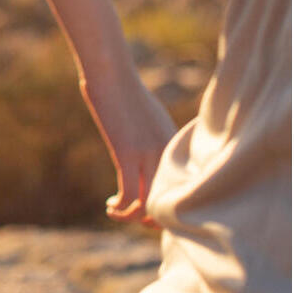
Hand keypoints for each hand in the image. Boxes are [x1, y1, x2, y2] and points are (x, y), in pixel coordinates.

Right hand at [82, 66, 174, 230]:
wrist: (112, 74)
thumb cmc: (127, 94)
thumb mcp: (151, 119)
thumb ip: (157, 142)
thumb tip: (151, 162)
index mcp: (175, 146)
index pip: (183, 189)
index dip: (168, 206)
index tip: (152, 211)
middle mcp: (167, 153)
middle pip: (169, 200)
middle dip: (154, 218)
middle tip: (136, 217)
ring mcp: (148, 154)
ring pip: (150, 203)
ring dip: (133, 217)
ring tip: (118, 213)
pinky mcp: (127, 153)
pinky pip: (129, 195)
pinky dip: (120, 208)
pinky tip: (110, 206)